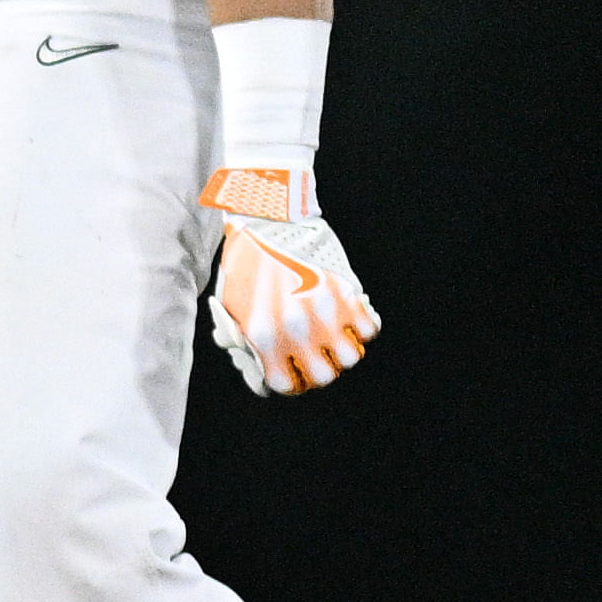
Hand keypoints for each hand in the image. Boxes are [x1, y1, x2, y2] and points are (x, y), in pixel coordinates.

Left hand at [201, 165, 376, 393]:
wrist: (267, 216)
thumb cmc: (244, 261)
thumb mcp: (232, 304)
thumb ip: (244, 339)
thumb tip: (258, 369)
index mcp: (262, 335)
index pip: (285, 385)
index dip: (290, 380)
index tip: (292, 371)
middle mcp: (295, 329)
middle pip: (323, 378)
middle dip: (318, 369)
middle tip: (315, 355)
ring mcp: (324, 311)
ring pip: (350, 358)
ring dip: (343, 351)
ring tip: (333, 338)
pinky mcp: (346, 291)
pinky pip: (369, 328)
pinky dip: (363, 328)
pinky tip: (349, 318)